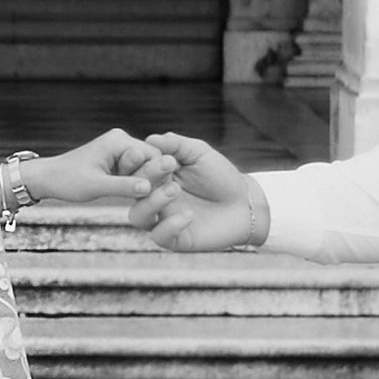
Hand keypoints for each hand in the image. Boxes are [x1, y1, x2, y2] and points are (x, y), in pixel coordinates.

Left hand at [22, 128, 158, 210]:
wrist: (48, 178)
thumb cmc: (68, 181)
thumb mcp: (96, 186)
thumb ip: (124, 186)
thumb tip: (149, 188)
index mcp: (119, 140)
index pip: (154, 155)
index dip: (157, 175)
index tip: (152, 194)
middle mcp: (121, 139)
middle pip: (152, 159)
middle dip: (150, 178)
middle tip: (144, 198)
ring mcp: (119, 148)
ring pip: (145, 165)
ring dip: (141, 181)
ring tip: (136, 197)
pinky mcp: (117, 158)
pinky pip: (135, 169)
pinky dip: (134, 182)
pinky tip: (132, 195)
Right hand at [130, 132, 266, 252]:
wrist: (245, 204)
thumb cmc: (221, 176)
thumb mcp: (199, 153)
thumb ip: (176, 144)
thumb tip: (150, 138)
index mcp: (155, 176)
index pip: (133, 168)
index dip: (133, 160)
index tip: (146, 152)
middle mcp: (153, 198)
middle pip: (133, 190)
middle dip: (146, 175)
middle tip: (168, 166)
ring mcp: (162, 220)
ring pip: (138, 216)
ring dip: (152, 202)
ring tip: (174, 190)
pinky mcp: (175, 240)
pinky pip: (160, 236)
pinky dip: (170, 226)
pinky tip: (189, 216)